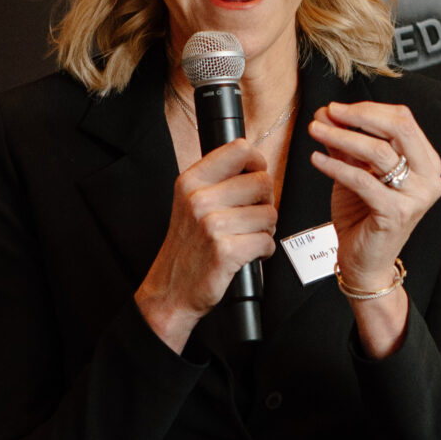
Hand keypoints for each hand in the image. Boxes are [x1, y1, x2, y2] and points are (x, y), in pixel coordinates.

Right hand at [135, 138, 276, 352]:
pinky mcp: (225, 250)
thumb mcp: (191, 203)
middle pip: (262, 182)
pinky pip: (266, 241)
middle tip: (252, 218)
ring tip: (246, 238)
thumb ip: (219, 181)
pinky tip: (248, 254)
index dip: (257, 164)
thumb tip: (257, 166)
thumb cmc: (188, 247)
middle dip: (265, 202)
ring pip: (269, 214)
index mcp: (192, 181)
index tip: (255, 179)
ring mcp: (211, 225)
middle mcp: (199, 198)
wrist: (171, 290)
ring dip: (265, 230)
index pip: (240, 150)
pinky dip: (264, 251)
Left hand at [309, 102, 440, 355]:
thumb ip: (345, 143)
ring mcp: (416, 196)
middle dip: (359, 116)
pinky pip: (362, 180)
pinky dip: (336, 166)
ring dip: (342, 138)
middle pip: (398, 129)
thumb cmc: (363, 216)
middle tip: (328, 112)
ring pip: (379, 152)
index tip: (336, 108)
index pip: (402, 120)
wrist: (364, 261)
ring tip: (316, 131)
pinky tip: (317, 159)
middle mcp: (429, 177)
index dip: (368, 109)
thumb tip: (326, 113)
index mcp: (426, 162)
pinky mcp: (396, 213)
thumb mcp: (355, 172)